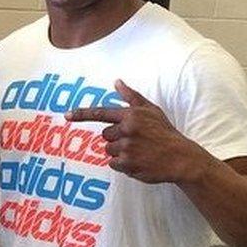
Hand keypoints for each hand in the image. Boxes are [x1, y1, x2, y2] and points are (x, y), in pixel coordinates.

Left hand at [65, 79, 207, 183]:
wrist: (180, 158)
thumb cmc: (165, 132)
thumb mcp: (151, 110)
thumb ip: (132, 97)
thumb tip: (117, 81)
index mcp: (131, 115)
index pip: (101, 113)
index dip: (82, 114)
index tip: (66, 115)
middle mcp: (127, 130)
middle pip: (105, 135)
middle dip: (116, 138)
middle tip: (135, 140)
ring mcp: (127, 148)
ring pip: (109, 150)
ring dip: (120, 152)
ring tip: (139, 151)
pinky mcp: (127, 164)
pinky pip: (114, 164)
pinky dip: (123, 165)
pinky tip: (138, 161)